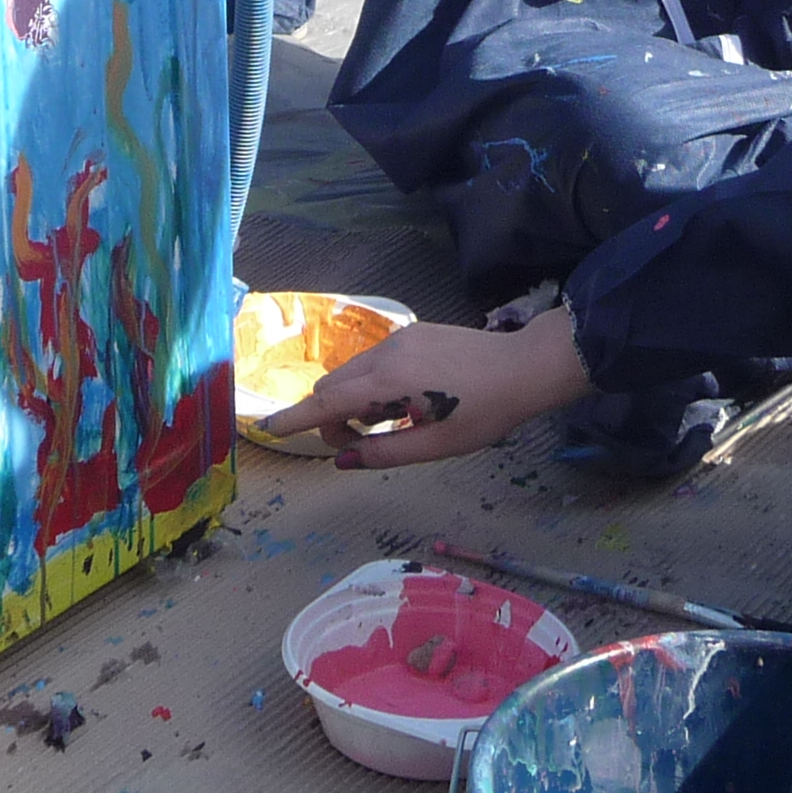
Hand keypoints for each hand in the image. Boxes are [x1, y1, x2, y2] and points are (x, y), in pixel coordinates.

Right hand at [257, 307, 590, 468]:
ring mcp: (399, 337)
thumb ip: (385, 453)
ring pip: (352, 373)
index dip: (296, 419)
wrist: (525, 367)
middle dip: (333, 418)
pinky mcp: (411, 332)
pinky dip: (373, 385)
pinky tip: (408, 399)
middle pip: (333, 386)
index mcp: (391, 381)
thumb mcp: (437, 445)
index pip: (328, 402)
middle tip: (364, 443)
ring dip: (355, 401)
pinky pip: (374, 361)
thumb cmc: (486, 412)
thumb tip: (342, 460)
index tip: (266, 430)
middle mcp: (386, 352)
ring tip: (394, 421)